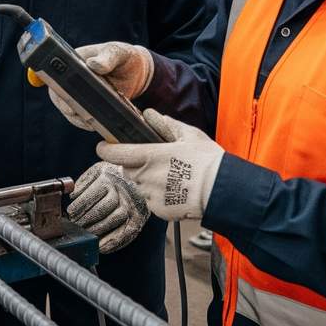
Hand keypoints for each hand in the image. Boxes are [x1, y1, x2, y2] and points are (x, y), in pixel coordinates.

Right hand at [47, 41, 154, 129]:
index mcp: (73, 62)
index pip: (56, 76)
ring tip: (93, 123)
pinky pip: (83, 118)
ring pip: (70, 110)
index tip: (67, 101)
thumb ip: (107, 57)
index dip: (56, 89)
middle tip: (81, 116)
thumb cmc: (124, 56)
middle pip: (59, 96)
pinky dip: (89, 123)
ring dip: (79, 119)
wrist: (137, 72)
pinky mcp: (89, 106)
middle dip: (67, 108)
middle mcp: (72, 79)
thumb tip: (93, 65)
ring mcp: (80, 94)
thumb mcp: (117, 53)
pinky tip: (99, 125)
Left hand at [67, 161, 148, 253]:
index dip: (82, 204)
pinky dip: (112, 242)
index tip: (71, 212)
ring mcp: (133, 205)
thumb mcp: (96, 172)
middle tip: (76, 224)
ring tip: (86, 233)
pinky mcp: (138, 219)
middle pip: (105, 206)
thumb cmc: (108, 178)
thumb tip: (73, 194)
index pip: (95, 192)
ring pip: (116, 218)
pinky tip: (100, 246)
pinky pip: (127, 232)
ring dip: (98, 229)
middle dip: (88, 218)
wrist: (133, 182)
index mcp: (110, 176)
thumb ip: (83, 182)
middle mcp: (124, 190)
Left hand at [97, 108, 223, 221]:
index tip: (103, 146)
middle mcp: (146, 177)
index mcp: (150, 156)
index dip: (105, 149)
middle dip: (136, 164)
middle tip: (157, 161)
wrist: (223, 192)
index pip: (114, 153)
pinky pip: (151, 200)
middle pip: (128, 169)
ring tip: (172, 176)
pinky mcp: (159, 211)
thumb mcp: (188, 135)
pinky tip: (176, 189)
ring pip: (140, 185)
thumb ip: (165, 124)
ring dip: (148, 180)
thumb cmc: (207, 161)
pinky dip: (158, 195)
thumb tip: (149, 115)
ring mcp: (151, 195)